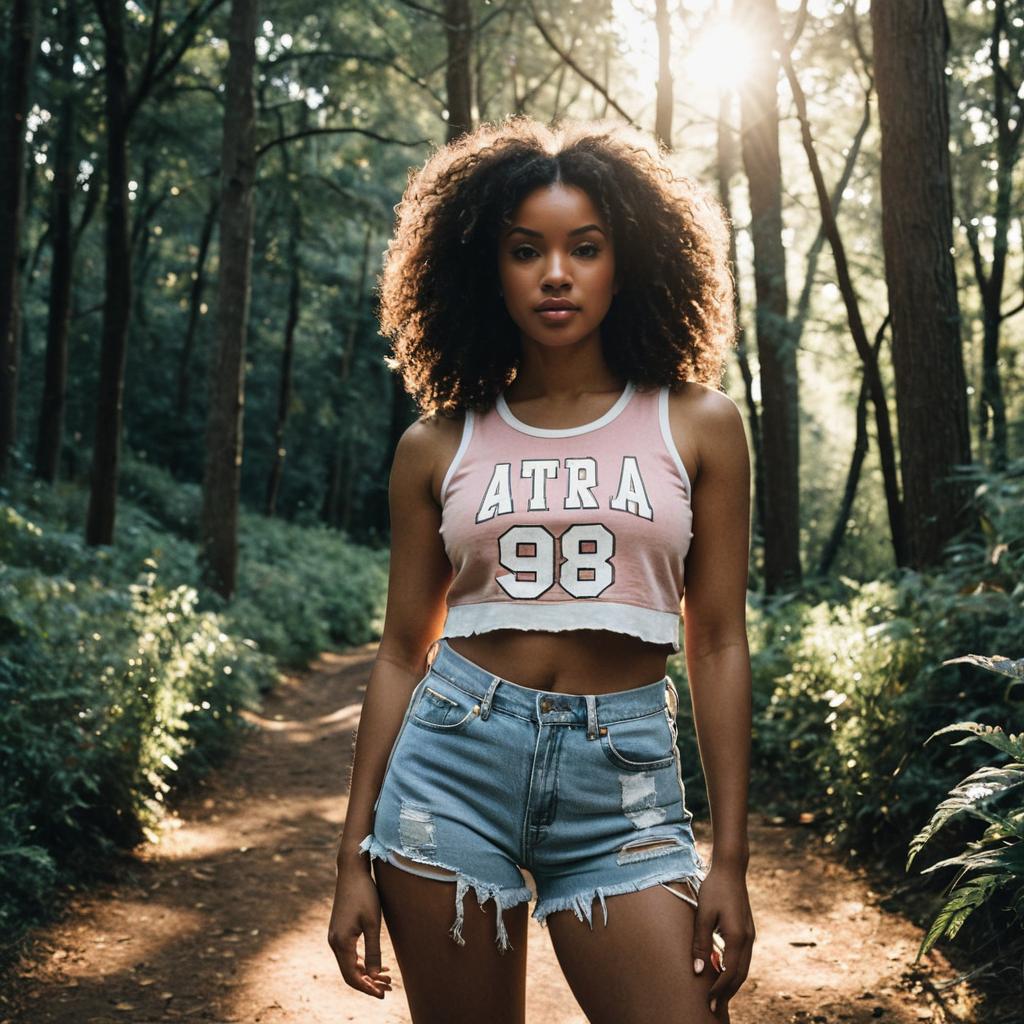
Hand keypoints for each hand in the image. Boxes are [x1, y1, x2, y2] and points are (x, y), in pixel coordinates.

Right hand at [327, 863, 393, 998]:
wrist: (352, 872)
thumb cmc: (364, 894)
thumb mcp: (372, 922)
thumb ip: (373, 950)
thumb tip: (374, 975)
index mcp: (341, 943)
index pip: (352, 976)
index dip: (367, 988)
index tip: (383, 994)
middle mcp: (334, 942)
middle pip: (349, 973)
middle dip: (368, 983)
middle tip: (389, 987)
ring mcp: (335, 936)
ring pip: (349, 965)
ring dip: (366, 973)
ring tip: (386, 977)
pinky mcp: (339, 931)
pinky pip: (348, 954)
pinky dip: (361, 963)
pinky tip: (376, 964)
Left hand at [691, 863, 754, 1019]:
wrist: (730, 870)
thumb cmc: (714, 889)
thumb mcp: (703, 915)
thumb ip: (700, 944)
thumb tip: (698, 972)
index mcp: (737, 937)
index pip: (729, 973)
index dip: (719, 990)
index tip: (708, 1002)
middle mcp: (748, 939)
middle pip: (739, 975)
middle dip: (726, 992)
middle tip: (713, 1007)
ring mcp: (750, 935)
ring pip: (743, 968)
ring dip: (731, 983)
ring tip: (718, 996)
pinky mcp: (747, 931)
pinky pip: (743, 958)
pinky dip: (734, 970)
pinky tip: (722, 973)